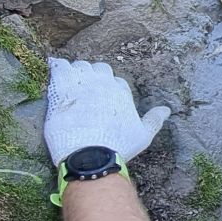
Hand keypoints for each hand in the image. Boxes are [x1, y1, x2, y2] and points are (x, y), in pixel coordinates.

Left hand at [44, 59, 170, 164]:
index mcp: (121, 91)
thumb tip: (166, 110)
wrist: (90, 154)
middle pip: (99, 69)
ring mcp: (82, 83)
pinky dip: (57, 66)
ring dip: (76, 71)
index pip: (116, 81)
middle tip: (86, 88)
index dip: (109, 88)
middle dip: (94, 76)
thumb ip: (154, 120)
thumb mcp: (143, 135)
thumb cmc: (117, 147)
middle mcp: (104, 82)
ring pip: (80, 66)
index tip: (103, 98)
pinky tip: (54, 67)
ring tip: (70, 79)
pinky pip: (59, 67)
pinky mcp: (62, 86)